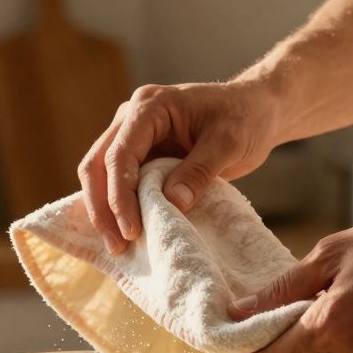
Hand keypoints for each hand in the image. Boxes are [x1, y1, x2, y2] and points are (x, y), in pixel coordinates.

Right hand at [77, 79, 283, 253]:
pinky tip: (121, 232)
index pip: (120, 154)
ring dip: (104, 211)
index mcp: (150, 106)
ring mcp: (132, 136)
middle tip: (117, 245)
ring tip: (118, 246)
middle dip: (102, 208)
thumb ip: (200, 171)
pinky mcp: (139, 154)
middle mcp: (131, 118)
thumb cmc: (244, 118)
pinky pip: (116, 182)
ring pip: (99, 175)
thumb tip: (172, 203)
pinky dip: (116, 207)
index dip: (120, 195)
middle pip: (97, 164)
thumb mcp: (229, 143)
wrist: (255, 111)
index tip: (132, 230)